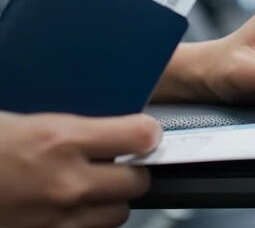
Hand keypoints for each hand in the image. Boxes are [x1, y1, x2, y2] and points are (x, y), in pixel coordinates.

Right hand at [0, 112, 161, 227]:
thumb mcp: (23, 121)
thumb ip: (71, 126)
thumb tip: (106, 126)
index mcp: (60, 141)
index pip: (140, 136)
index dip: (147, 132)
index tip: (145, 131)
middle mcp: (66, 183)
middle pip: (137, 181)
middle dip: (132, 168)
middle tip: (117, 161)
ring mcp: (58, 218)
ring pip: (119, 213)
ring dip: (111, 199)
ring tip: (91, 186)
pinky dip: (88, 220)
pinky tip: (71, 206)